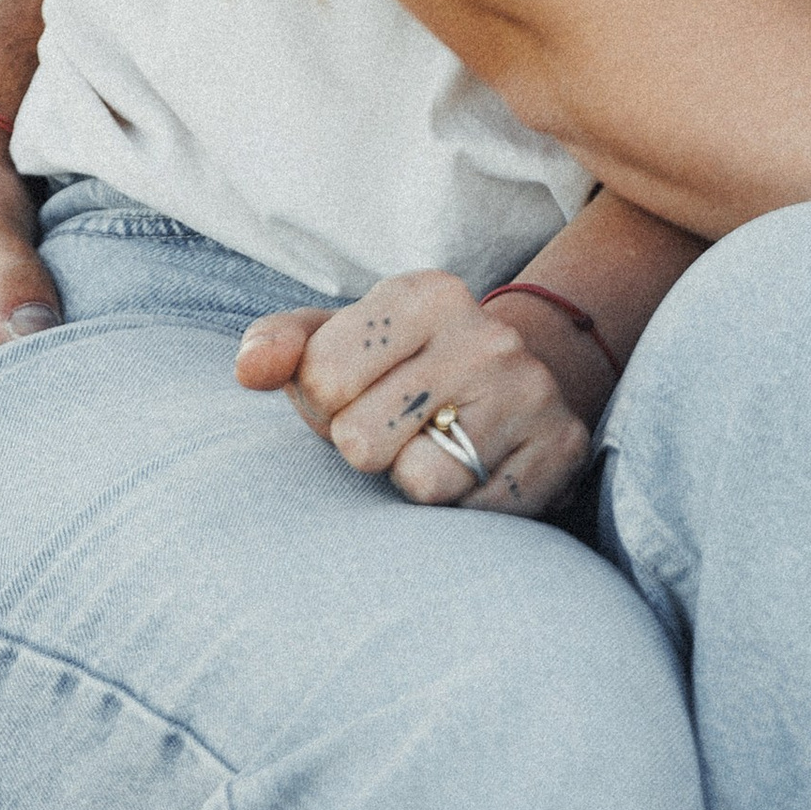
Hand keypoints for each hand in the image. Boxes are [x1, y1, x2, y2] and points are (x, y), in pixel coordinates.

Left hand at [236, 269, 600, 519]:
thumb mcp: (338, 342)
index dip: (323, 405)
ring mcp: (531, 391)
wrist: (515, 384)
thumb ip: (280, 347)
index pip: (321, 377)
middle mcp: (487, 334)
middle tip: (398, 429)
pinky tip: (475, 472)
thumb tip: (250, 369)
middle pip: (361, 440)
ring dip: (413, 482)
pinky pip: (474, 516)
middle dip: (365, 448)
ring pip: (421, 482)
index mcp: (426, 293)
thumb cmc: (400, 370)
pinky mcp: (560, 449)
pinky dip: (462, 509)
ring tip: (435, 449)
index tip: (356, 394)